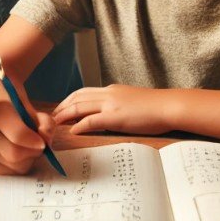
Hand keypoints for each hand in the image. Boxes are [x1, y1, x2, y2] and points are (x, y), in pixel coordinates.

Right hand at [0, 100, 55, 174]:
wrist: (6, 115)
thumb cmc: (25, 116)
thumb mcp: (40, 115)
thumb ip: (46, 126)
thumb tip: (45, 141)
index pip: (17, 134)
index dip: (33, 142)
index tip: (42, 144)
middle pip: (14, 154)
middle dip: (32, 154)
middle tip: (38, 147)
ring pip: (13, 166)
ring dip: (28, 161)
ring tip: (28, 149)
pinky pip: (8, 173)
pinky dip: (19, 167)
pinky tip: (19, 156)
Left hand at [52, 85, 171, 134]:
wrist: (167, 106)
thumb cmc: (154, 106)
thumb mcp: (130, 100)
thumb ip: (117, 103)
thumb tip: (108, 113)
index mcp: (111, 90)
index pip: (83, 92)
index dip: (69, 100)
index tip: (60, 108)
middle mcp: (108, 93)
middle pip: (77, 97)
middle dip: (62, 106)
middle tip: (52, 116)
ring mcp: (111, 104)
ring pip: (80, 106)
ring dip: (65, 115)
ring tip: (55, 123)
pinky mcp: (115, 116)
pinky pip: (91, 120)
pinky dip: (79, 125)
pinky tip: (73, 130)